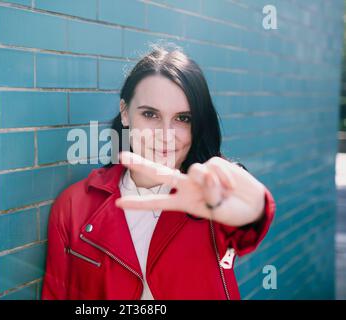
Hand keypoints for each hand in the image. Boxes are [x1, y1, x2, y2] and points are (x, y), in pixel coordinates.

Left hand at [114, 151, 265, 226]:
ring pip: (195, 170)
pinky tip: (231, 185)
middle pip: (160, 173)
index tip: (119, 203)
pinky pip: (215, 167)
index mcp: (183, 201)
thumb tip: (205, 173)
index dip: (138, 203)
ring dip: (212, 183)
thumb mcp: (217, 210)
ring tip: (225, 192)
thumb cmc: (231, 211)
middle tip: (121, 156)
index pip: (157, 202)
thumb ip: (209, 193)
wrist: (253, 205)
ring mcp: (200, 174)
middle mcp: (187, 186)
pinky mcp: (215, 163)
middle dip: (141, 164)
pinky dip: (225, 177)